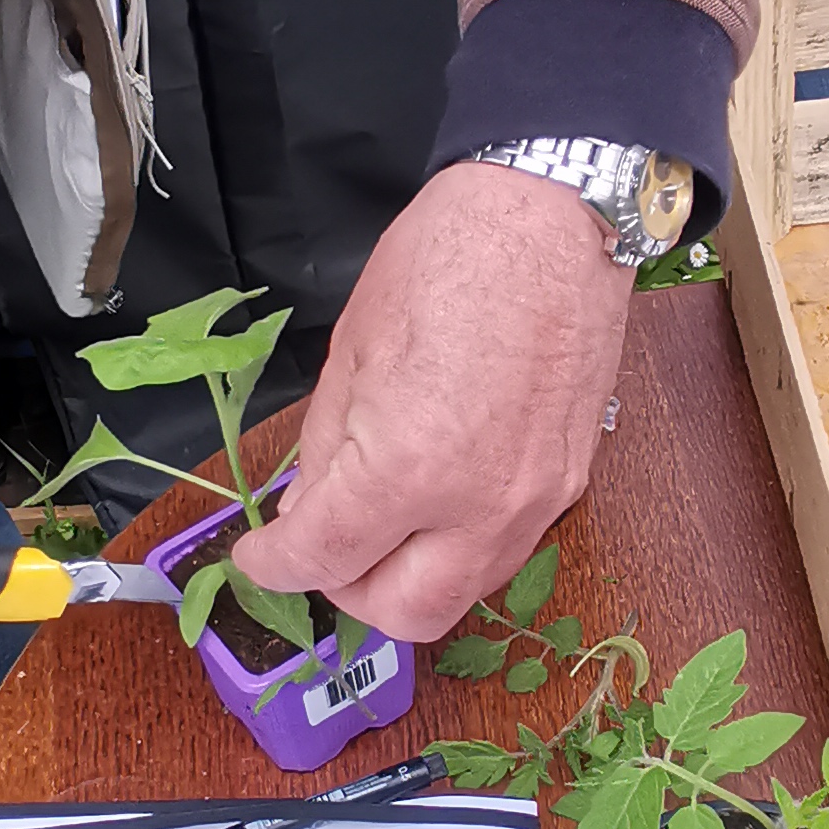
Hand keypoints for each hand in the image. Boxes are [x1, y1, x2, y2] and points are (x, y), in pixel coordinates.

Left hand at [234, 161, 629, 641]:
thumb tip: (309, 509)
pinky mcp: (570, 484)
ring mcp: (535, 502)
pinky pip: (502, 550)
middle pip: (401, 614)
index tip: (259, 554)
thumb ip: (326, 450)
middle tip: (320, 550)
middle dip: (347, 592)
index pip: (324, 559)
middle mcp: (478, 506)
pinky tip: (435, 499)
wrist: (553, 214)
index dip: (274, 564)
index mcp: (407, 468)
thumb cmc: (449, 257)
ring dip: (409, 579)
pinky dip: (457, 546)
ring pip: (461, 595)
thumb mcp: (351, 351)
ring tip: (377, 528)